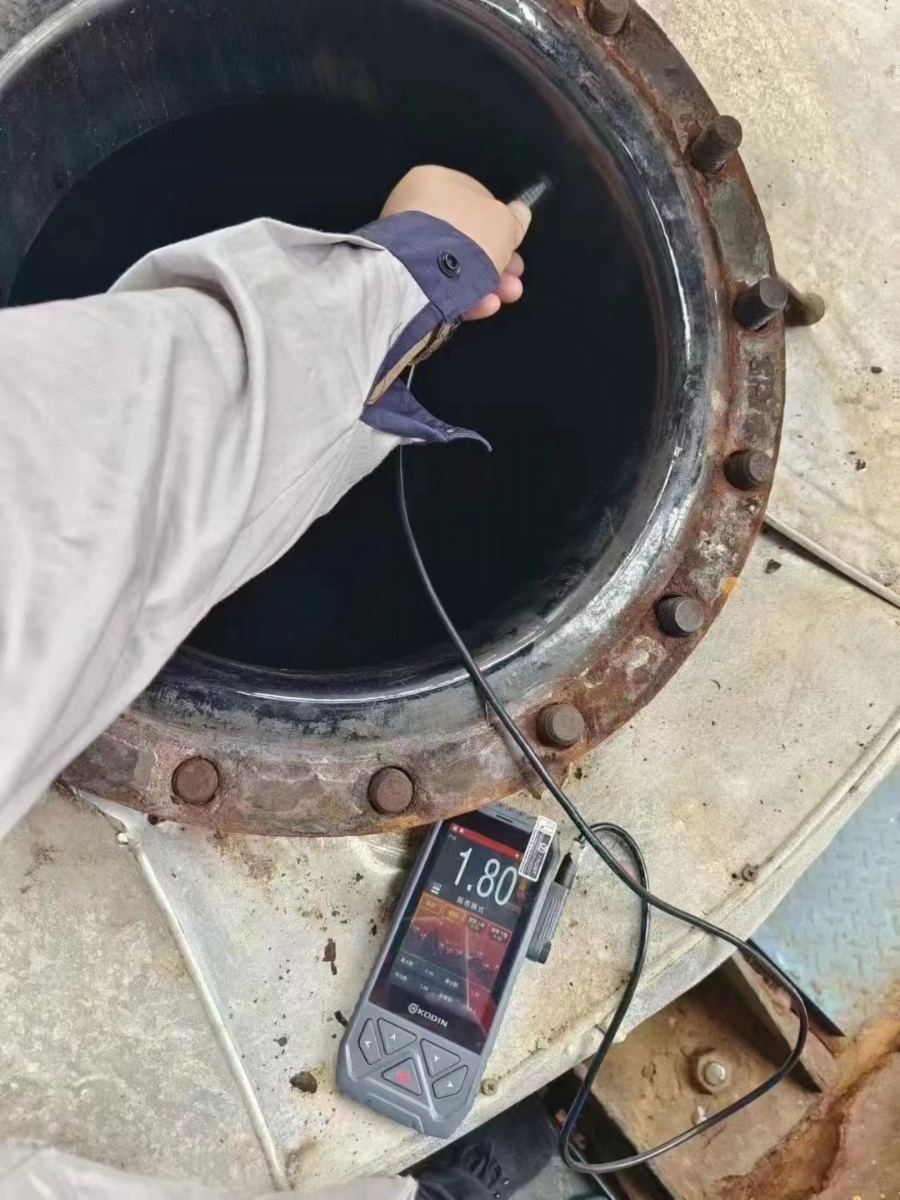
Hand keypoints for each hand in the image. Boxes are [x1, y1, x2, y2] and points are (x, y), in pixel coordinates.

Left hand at [380, 166, 530, 320]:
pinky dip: (462, 295)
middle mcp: (415, 208)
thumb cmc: (468, 236)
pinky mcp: (402, 277)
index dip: (501, 225)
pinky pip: (437, 283)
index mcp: (436, 181)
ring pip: (454, 265)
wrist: (425, 274)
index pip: (475, 199)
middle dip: (496, 262)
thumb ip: (515, 219)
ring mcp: (405, 245)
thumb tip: (520, 213)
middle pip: (466, 237)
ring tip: (504, 298)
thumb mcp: (505, 222)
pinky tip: (483, 306)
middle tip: (514, 279)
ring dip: (485, 283)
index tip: (515, 247)